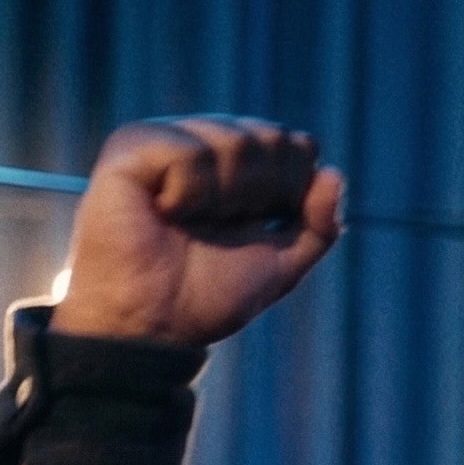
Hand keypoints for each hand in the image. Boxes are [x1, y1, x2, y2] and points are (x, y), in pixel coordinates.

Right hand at [50, 116, 345, 345]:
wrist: (154, 328)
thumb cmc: (207, 297)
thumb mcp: (281, 265)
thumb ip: (318, 226)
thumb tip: (334, 173)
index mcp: (235, 164)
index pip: (292, 144)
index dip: (291, 187)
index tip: (259, 224)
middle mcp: (202, 142)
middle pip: (269, 137)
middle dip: (260, 193)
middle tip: (219, 227)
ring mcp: (165, 140)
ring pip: (233, 140)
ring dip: (223, 198)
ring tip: (186, 222)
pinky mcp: (129, 147)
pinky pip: (188, 150)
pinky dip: (187, 192)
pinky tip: (162, 211)